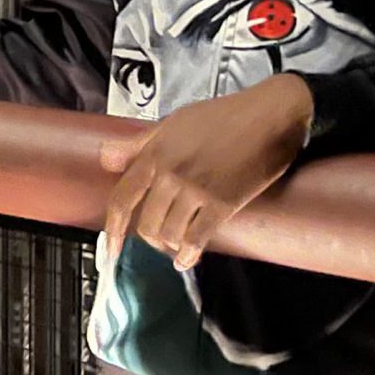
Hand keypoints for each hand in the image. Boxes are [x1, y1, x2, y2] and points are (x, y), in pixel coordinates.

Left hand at [99, 73, 314, 270]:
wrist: (268, 115)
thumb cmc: (222, 115)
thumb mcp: (173, 122)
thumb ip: (138, 144)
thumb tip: (106, 160)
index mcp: (154, 153)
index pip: (123, 198)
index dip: (113, 227)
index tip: (111, 247)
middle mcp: (170, 174)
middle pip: (146, 222)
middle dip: (149, 238)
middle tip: (158, 240)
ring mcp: (196, 190)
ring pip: (169, 234)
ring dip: (170, 246)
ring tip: (176, 247)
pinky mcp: (223, 203)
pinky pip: (197, 238)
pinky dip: (189, 254)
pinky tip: (187, 259)